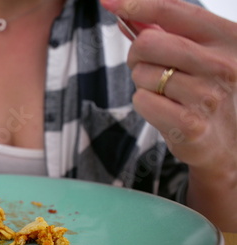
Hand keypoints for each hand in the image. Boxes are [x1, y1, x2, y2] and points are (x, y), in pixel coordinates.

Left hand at [101, 0, 236, 230]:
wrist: (223, 141)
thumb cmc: (203, 91)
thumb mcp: (195, 55)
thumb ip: (165, 32)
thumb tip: (125, 13)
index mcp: (228, 38)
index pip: (175, 10)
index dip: (137, 4)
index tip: (110, 3)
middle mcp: (223, 64)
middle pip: (149, 41)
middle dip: (137, 54)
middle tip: (146, 67)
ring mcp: (209, 96)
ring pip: (142, 74)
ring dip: (143, 84)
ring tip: (165, 94)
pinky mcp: (191, 124)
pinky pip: (142, 100)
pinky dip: (144, 104)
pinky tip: (164, 110)